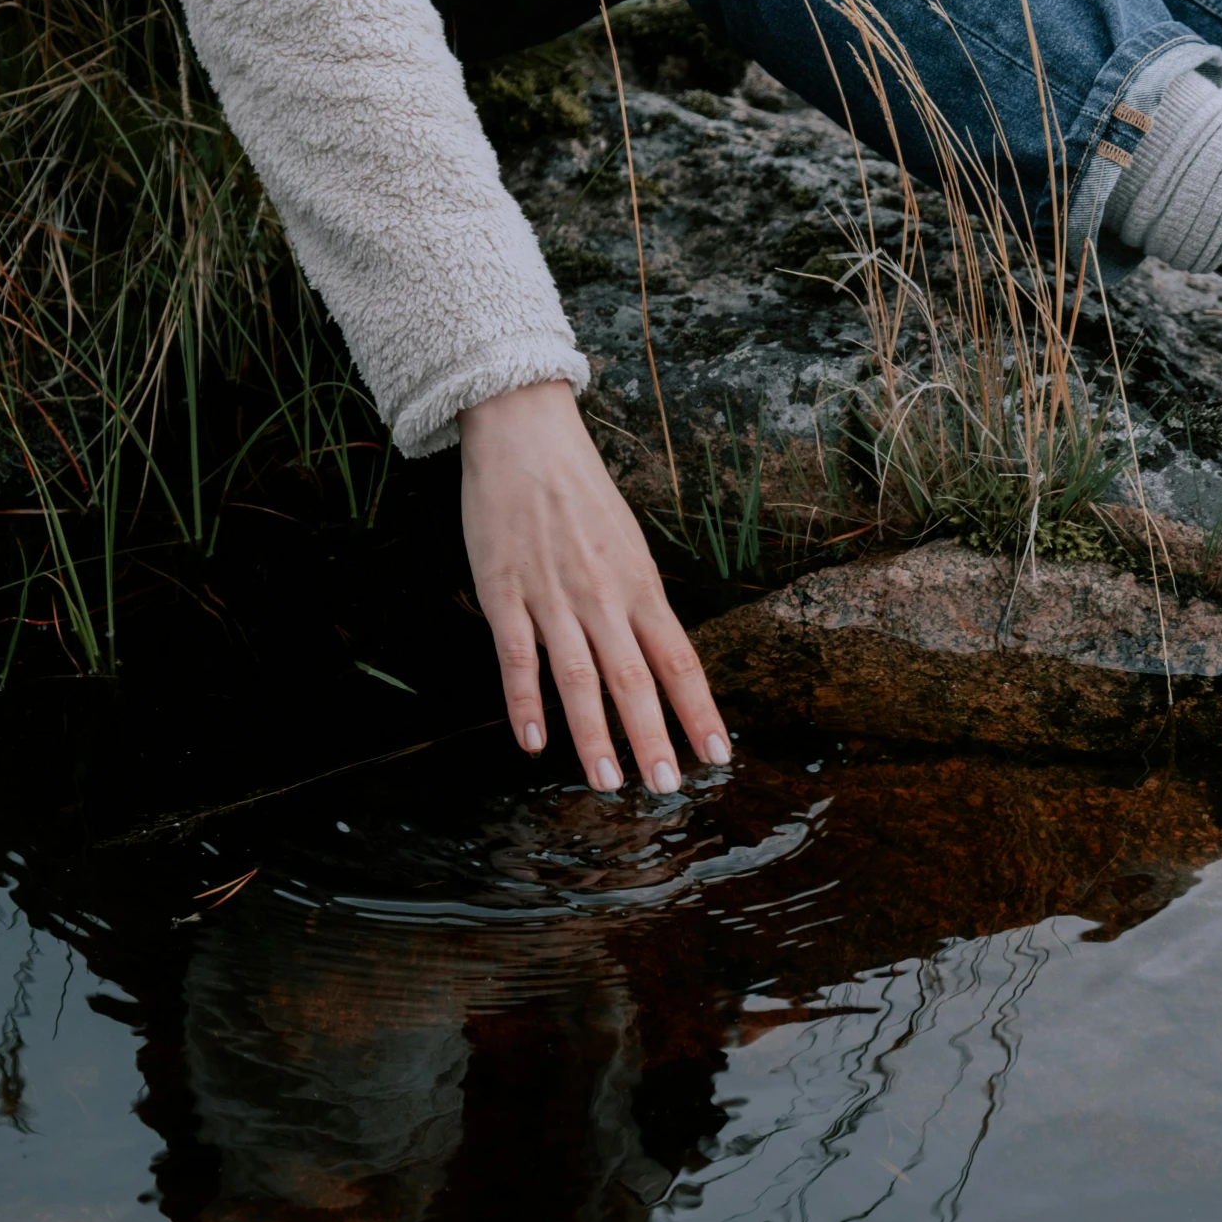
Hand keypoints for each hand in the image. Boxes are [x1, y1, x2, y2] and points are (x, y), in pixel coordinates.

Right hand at [460, 380, 729, 792]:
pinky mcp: (503, 592)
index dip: (700, 712)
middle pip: (634, 678)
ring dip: (593, 735)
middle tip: (666, 788)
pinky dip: (524, 701)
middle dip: (652, 738)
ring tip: (607, 783)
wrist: (526, 434)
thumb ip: (639, 601)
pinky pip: (517, 656)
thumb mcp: (627, 543)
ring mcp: (552, 596)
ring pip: (577, 677)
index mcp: (640, 584)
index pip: (680, 660)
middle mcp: (603, 596)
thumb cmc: (580, 491)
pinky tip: (533, 741)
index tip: (718, 758)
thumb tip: (659, 656)